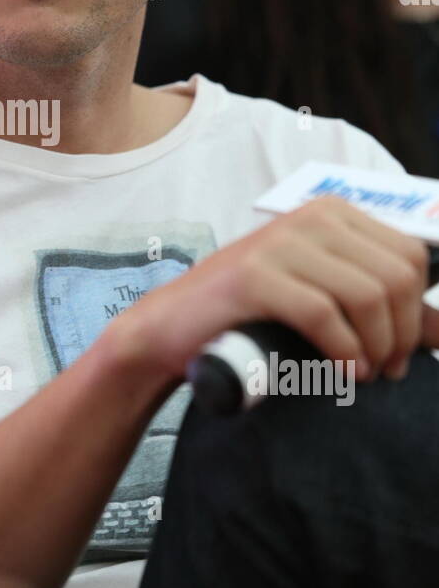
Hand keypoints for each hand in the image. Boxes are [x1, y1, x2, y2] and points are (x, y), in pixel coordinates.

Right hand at [111, 195, 438, 386]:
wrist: (172, 328)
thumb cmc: (252, 316)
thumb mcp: (323, 300)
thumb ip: (382, 309)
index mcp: (333, 213)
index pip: (411, 256)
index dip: (416, 312)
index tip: (398, 354)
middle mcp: (309, 217)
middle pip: (396, 276)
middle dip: (401, 335)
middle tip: (383, 372)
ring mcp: (279, 241)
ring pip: (367, 295)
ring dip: (376, 347)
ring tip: (363, 374)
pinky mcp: (254, 274)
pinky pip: (323, 313)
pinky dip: (343, 351)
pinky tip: (343, 372)